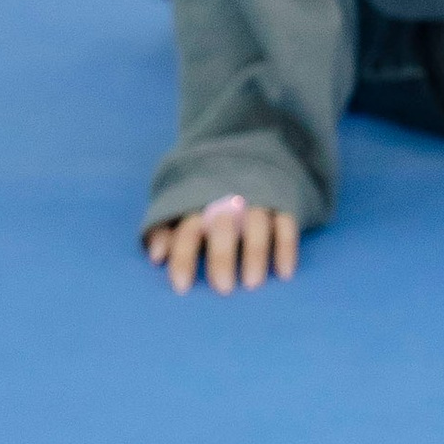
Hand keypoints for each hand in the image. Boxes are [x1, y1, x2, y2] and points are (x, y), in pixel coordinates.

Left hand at [146, 196, 298, 292]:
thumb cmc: (204, 200)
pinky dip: (286, 247)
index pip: (188, 230)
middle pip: (223, 225)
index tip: (182, 287)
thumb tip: (156, 256)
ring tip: (252, 283)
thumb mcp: (178, 210)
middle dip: (222, 256)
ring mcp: (257, 199)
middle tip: (223, 289)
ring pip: (257, 223)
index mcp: (197, 203)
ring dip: (255, 251)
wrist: (245, 154)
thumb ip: (164, 232)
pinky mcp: (283, 202)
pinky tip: (285, 273)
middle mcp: (227, 200)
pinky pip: (287, 222)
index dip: (183, 257)